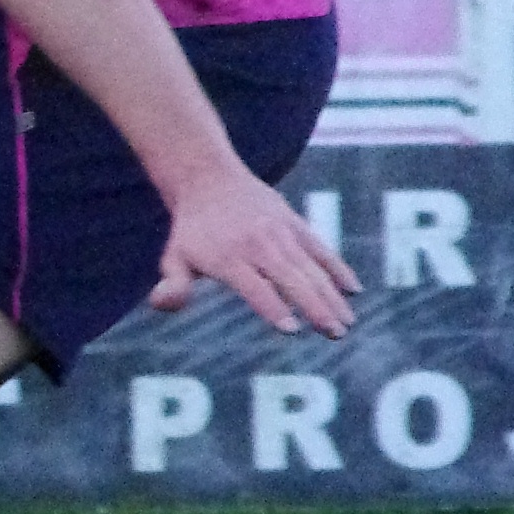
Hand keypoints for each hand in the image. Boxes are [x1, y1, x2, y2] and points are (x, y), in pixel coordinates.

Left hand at [150, 171, 359, 335]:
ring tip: (347, 324)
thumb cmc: (192, 231)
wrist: (209, 180)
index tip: (290, 329)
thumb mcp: (174, 257)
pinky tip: (353, 290)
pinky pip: (320, 249)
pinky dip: (337, 268)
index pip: (254, 287)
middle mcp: (258, 244)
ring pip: (312, 268)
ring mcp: (281, 233)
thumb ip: (172, 284)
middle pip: (291, 279)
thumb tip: (160, 303)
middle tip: (334, 334)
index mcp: (228, 257)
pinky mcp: (296, 224)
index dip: (272, 307)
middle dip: (315, 307)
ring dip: (332, 296)